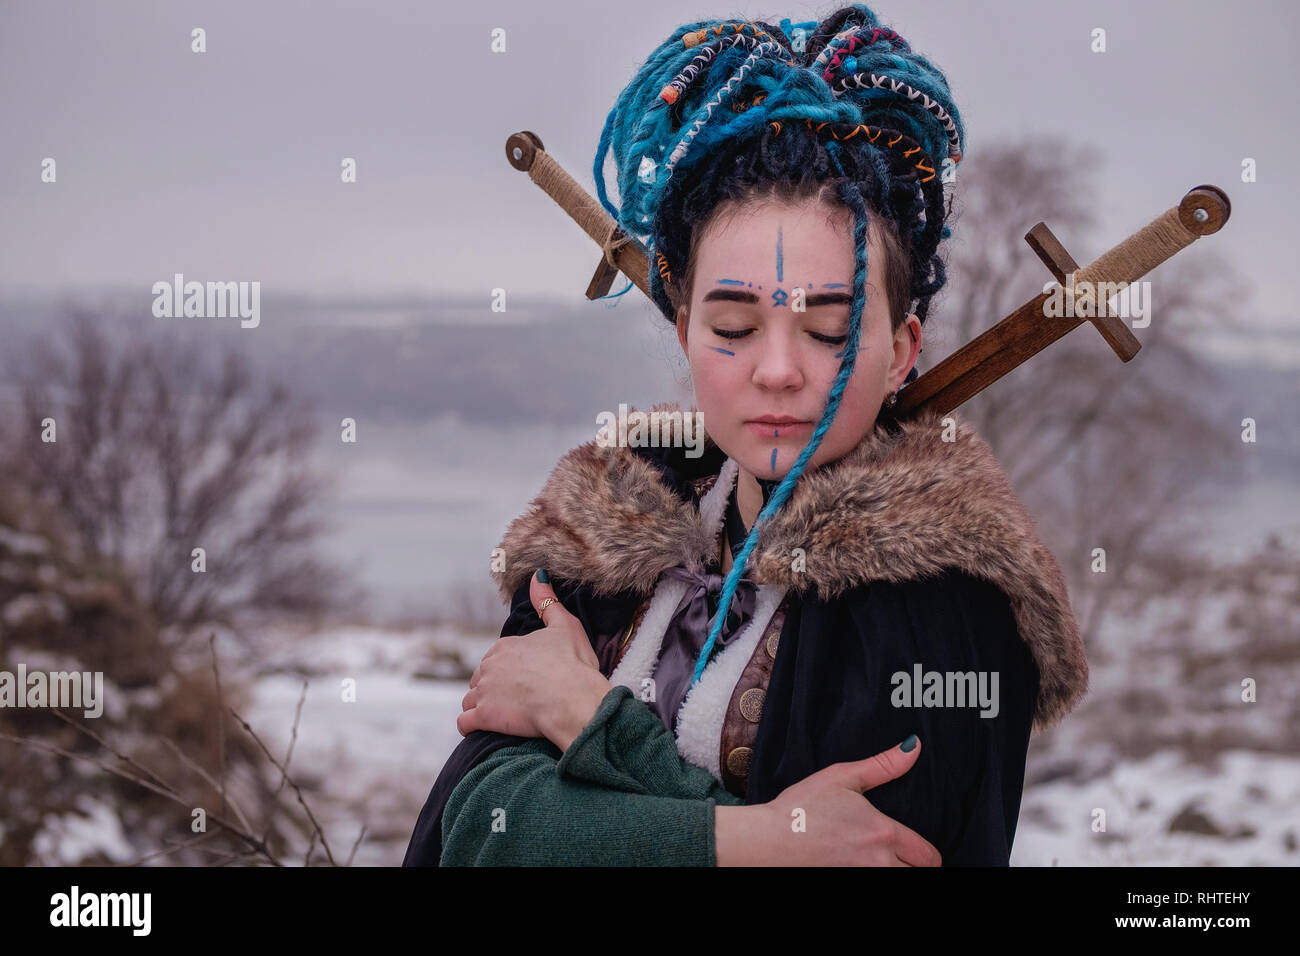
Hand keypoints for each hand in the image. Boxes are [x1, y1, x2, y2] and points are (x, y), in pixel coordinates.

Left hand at [457, 569, 612, 748]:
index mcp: (506, 645)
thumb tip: (537, 575)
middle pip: (480, 678)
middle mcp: (489, 665)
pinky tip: (484, 728)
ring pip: (469, 700)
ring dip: (480, 707)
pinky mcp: (483, 716)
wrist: (573, 701)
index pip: (496, 658)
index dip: (509, 670)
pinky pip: (464, 723)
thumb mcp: (566, 626)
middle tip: (516, 700)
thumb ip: (548, 602)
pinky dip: (471, 726)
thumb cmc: (574, 665)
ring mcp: (484, 691)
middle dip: (492, 689)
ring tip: (503, 716)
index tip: (526, 681)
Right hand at [715, 736, 941, 865]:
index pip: (928, 856)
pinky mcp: (847, 883)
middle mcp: (879, 863)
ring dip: (898, 872)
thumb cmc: (803, 806)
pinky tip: (860, 864)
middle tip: (903, 856)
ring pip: (899, 882)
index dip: (927, 853)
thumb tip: (913, 747)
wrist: (770, 838)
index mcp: (883, 833)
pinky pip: (874, 886)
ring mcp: (861, 878)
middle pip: (920, 875)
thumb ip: (883, 765)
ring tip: (884, 860)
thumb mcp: (842, 776)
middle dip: (916, 866)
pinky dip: (875, 876)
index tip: (916, 847)